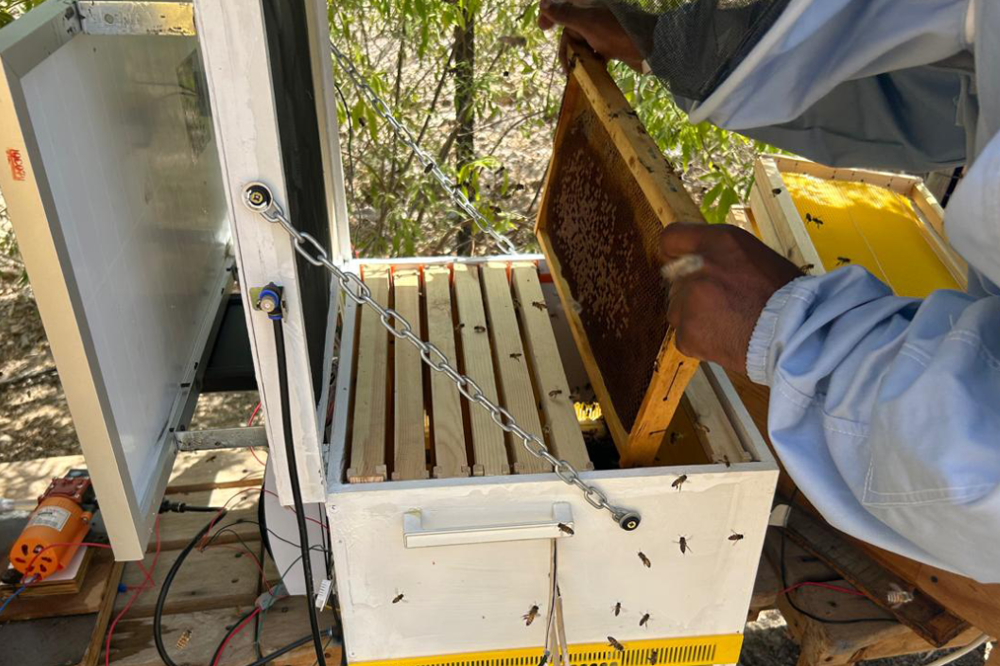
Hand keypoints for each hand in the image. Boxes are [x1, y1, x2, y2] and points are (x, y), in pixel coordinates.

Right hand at [537, 0, 644, 71]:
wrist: (650, 47)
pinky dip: (590, 60)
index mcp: (588, 4)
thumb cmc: (617, 32)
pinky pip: (594, 50)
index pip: (563, 4)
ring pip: (582, 41)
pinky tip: (591, 71)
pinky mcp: (611, 43)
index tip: (542, 28)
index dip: (550, 14)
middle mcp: (594, 13)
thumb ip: (564, 13)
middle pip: (571, 28)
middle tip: (565, 67)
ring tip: (576, 73)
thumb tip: (542, 4)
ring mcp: (603, 29)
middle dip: (566, 47)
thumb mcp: (586, 22)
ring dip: (578, 56)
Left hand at [660, 223, 802, 373]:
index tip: (682, 264)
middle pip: (675, 279)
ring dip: (694, 316)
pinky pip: (683, 336)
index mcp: (720, 241)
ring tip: (728, 323)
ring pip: (677, 309)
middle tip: (722, 303)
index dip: (676, 252)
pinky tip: (725, 338)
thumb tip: (700, 261)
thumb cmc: (786, 296)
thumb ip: (722, 255)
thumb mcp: (756, 255)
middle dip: (692, 290)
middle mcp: (698, 267)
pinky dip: (699, 340)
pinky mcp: (686, 333)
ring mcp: (688, 301)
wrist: (794, 335)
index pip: (672, 237)